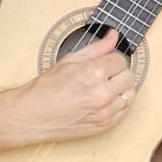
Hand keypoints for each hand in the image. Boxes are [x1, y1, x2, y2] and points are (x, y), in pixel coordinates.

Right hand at [18, 28, 136, 141]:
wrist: (32, 115)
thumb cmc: (46, 89)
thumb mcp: (70, 60)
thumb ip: (97, 47)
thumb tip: (113, 35)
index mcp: (94, 73)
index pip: (121, 59)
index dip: (111, 59)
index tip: (104, 62)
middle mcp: (102, 93)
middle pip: (129, 76)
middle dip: (118, 72)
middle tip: (104, 75)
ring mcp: (104, 112)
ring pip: (130, 94)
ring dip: (120, 89)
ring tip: (103, 88)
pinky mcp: (104, 126)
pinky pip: (124, 111)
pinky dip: (118, 105)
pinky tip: (104, 101)